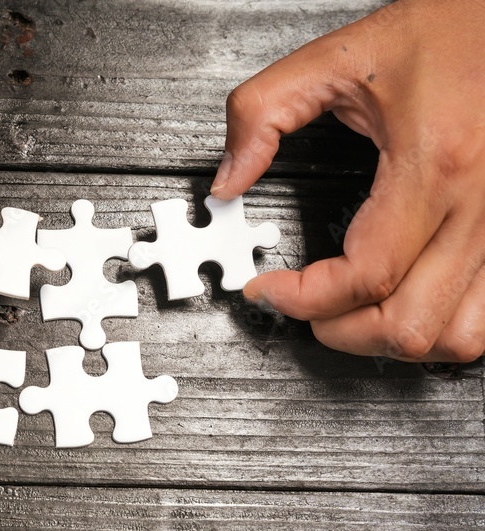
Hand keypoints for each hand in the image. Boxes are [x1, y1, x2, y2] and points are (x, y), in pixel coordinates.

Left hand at [211, 0, 484, 362]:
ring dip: (395, 340)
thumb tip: (228, 179)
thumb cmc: (450, 31)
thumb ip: (262, 114)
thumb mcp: (338, 59)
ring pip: (461, 337)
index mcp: (435, 164)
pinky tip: (409, 301)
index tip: (268, 290)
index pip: (364, 275)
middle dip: (341, 332)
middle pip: (411, 324)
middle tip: (305, 311)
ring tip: (352, 315)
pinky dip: (445, 325)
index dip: (302, 299)